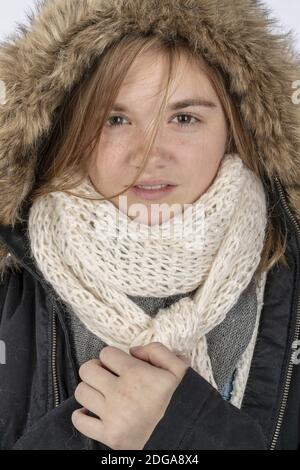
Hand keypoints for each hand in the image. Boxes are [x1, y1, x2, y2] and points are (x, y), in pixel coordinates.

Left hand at [71, 342, 189, 449]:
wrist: (185, 435)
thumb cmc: (181, 399)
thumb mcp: (179, 368)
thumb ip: (157, 350)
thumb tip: (133, 350)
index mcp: (136, 374)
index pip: (106, 353)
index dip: (112, 356)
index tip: (119, 364)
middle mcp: (120, 393)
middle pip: (87, 370)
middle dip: (95, 369)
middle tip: (106, 375)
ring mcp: (112, 416)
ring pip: (81, 392)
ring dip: (90, 390)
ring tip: (102, 393)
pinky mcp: (109, 436)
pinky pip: (80, 421)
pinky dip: (82, 415)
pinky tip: (94, 411)